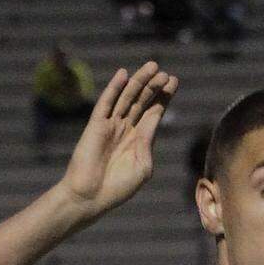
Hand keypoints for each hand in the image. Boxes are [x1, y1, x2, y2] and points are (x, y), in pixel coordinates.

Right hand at [61, 62, 177, 218]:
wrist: (90, 198)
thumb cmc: (117, 188)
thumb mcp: (142, 167)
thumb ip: (148, 143)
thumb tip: (151, 122)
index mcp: (138, 141)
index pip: (153, 113)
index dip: (163, 97)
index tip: (173, 80)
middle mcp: (125, 130)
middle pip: (142, 101)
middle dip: (153, 86)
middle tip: (164, 73)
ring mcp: (110, 126)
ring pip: (126, 98)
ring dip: (139, 81)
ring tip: (152, 66)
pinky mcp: (96, 126)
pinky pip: (105, 103)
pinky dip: (114, 88)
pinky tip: (123, 74)